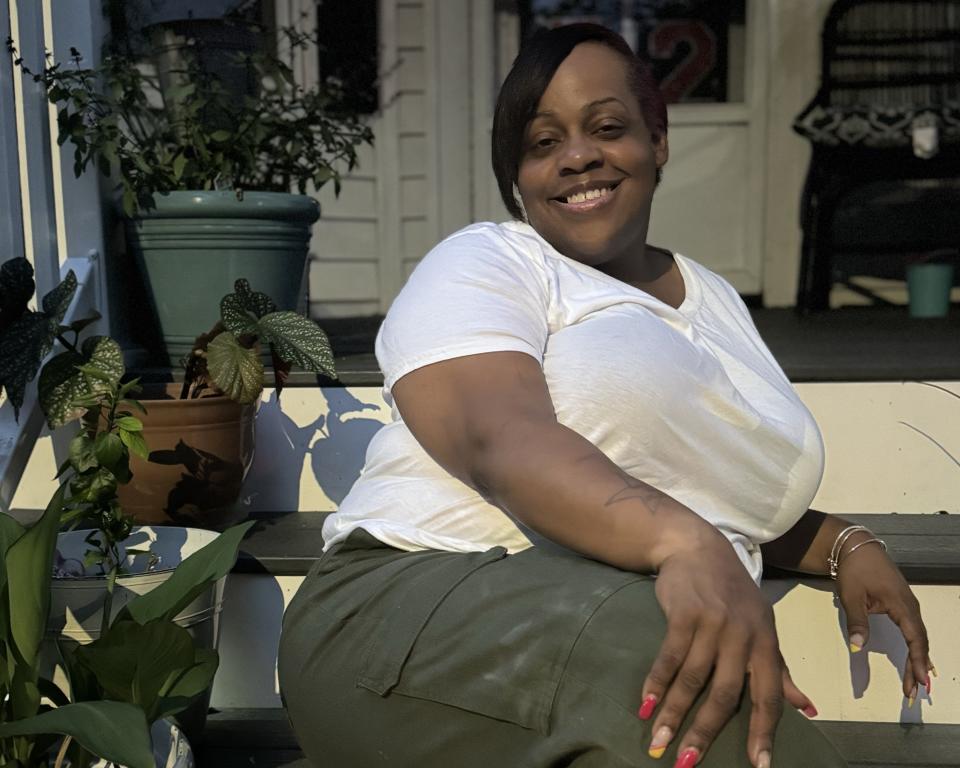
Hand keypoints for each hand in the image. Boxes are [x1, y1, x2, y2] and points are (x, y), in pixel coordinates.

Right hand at [639, 543, 812, 767]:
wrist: (698, 547)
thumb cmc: (732, 592)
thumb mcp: (762, 625)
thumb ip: (780, 668)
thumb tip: (808, 709)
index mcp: (766, 642)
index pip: (769, 695)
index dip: (764, 732)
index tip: (758, 767)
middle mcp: (743, 635)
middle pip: (724, 693)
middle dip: (705, 732)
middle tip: (686, 763)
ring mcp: (713, 623)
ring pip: (693, 679)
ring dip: (673, 713)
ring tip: (659, 741)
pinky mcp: (684, 613)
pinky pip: (669, 656)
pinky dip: (656, 682)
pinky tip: (645, 705)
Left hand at [836, 538, 932, 702]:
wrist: (855, 546)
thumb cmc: (854, 569)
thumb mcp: (851, 596)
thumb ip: (857, 621)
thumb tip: (857, 646)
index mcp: (901, 604)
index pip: (915, 638)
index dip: (918, 660)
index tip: (920, 681)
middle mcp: (910, 606)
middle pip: (919, 641)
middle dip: (918, 667)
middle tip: (913, 692)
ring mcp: (908, 604)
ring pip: (917, 636)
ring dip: (917, 659)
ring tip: (914, 682)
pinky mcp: (902, 603)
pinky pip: (913, 629)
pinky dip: (915, 646)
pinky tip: (916, 660)